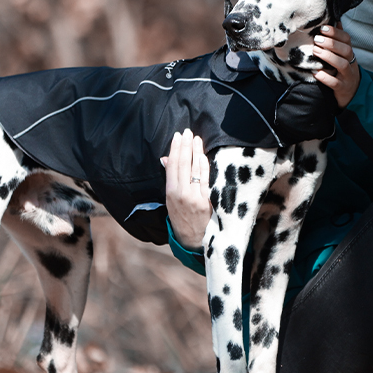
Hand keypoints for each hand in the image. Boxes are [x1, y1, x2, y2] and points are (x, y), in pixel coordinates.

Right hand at [160, 129, 210, 250]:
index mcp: (170, 193)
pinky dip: (204, 167)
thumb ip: (171, 179)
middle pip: (182, 165)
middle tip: (187, 132)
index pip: (172, 166)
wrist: (194, 241)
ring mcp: (194, 198)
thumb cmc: (183, 218)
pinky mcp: (206, 202)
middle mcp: (181, 194)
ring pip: (194, 170)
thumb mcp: (171, 201)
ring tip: (196, 139)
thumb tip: (166, 159)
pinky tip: (203, 156)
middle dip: (185, 146)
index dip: (175, 149)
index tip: (178, 136)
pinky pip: (205, 181)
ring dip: (195, 152)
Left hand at [311, 25, 359, 107]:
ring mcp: (347, 77)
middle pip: (346, 50)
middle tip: (317, 39)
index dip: (336, 32)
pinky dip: (325, 77)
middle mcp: (351, 63)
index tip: (322, 28)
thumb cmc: (343, 71)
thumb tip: (335, 20)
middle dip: (331, 43)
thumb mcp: (343, 55)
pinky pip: (335, 83)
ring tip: (315, 51)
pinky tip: (315, 72)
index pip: (347, 39)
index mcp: (350, 53)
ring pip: (342, 65)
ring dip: (328, 57)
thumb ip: (339, 39)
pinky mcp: (342, 89)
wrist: (352, 94)